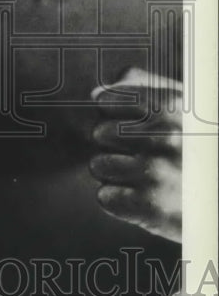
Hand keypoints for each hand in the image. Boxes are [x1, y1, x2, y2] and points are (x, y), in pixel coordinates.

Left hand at [89, 67, 181, 242]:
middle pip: (99, 133)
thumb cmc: (199, 148)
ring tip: (144, 177)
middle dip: (114, 146)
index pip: (106, 101)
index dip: (114, 115)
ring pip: (98, 165)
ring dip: (115, 174)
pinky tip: (144, 198)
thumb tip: (97, 94)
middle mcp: (165, 137)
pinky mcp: (151, 206)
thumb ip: (142, 89)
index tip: (133, 127)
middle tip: (142, 156)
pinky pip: (105, 197)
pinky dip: (119, 201)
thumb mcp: (182, 108)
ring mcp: (157, 172)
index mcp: (171, 106)